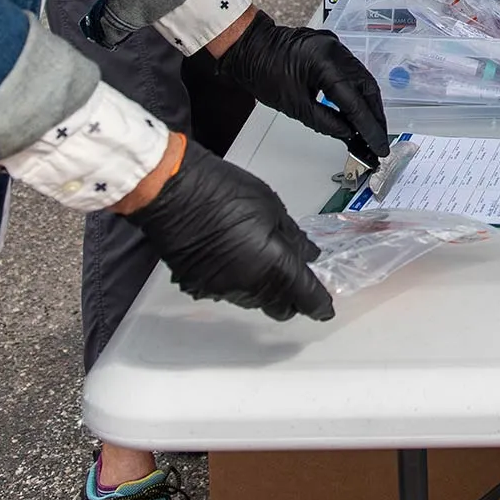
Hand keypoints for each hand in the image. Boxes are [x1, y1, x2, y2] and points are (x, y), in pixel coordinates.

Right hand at [126, 138, 333, 320]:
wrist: (174, 191)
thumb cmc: (224, 192)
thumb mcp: (272, 207)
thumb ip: (293, 237)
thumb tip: (309, 254)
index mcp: (273, 266)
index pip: (304, 296)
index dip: (318, 304)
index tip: (325, 308)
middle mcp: (247, 286)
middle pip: (277, 306)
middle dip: (291, 299)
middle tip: (299, 285)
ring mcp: (220, 289)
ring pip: (253, 300)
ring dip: (265, 290)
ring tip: (266, 265)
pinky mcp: (197, 286)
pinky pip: (227, 292)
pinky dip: (238, 282)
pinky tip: (237, 261)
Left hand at [210, 13, 388, 166]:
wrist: (248, 47)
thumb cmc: (262, 73)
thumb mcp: (294, 106)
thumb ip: (326, 122)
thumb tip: (348, 134)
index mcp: (327, 64)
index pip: (356, 103)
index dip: (369, 128)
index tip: (378, 147)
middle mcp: (338, 51)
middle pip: (368, 88)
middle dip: (376, 117)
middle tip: (380, 140)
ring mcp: (337, 47)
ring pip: (364, 80)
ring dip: (369, 106)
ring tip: (372, 129)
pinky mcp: (333, 49)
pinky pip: (353, 73)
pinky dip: (358, 93)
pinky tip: (359, 110)